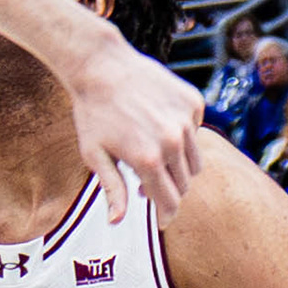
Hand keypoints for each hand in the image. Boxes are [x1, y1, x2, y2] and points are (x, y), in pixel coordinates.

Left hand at [61, 37, 203, 222]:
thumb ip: (112, 189)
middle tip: (147, 186)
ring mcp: (187, 121)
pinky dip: (181, 136)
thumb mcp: (95, 155)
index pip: (169, 202)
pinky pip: (195, 132)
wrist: (101, 65)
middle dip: (169, 191)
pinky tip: (157, 125)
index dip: (166, 216)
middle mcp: (173, 142)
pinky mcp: (193, 103)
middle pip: (184, 185)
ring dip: (178, 167)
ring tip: (153, 158)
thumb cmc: (92, 113)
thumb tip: (116, 222)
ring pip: (194, 162)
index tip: (162, 221)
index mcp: (148, 160)